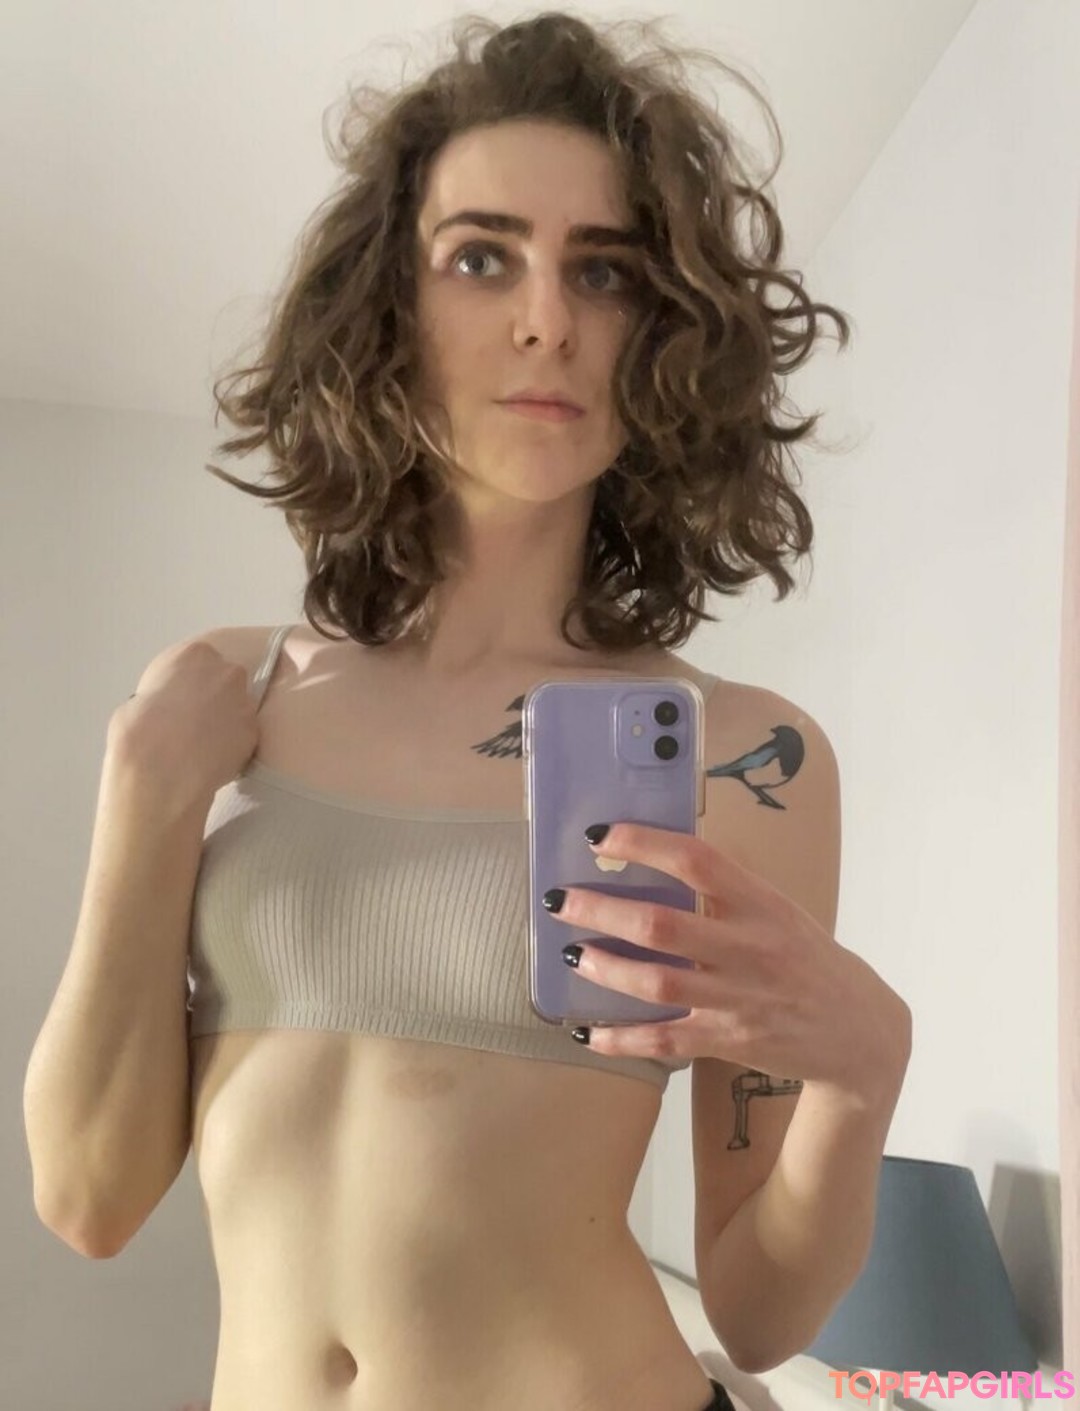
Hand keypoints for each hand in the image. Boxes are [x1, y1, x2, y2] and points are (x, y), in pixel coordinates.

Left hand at [545, 821, 909, 1097]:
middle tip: (561, 901)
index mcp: (760, 902)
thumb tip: (650, 857)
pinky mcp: (730, 1041)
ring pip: (658, 983)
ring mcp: (738, 998)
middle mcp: (749, 947)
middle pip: (663, 926)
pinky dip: (624, 1038)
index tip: (600, 835)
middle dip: (603, 911)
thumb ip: (724, 890)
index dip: (645, 844)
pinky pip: (667, 1040)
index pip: (698, 861)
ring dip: (606, 969)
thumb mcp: (776, 909)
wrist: (859, 1031)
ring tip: (571, 956)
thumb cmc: (805, 957)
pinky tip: (588, 1033)